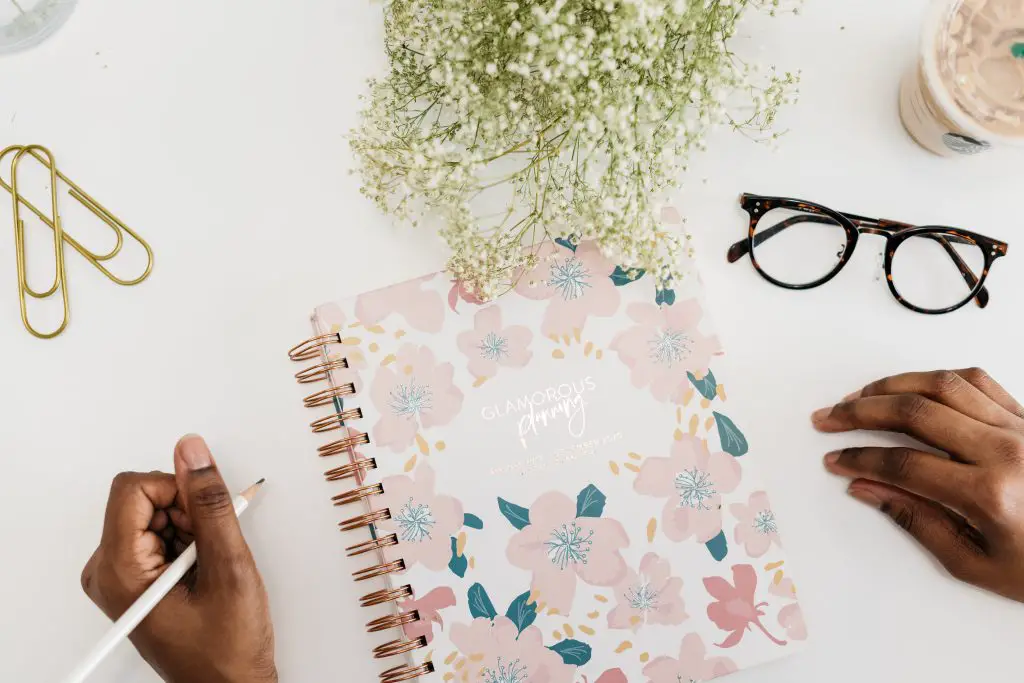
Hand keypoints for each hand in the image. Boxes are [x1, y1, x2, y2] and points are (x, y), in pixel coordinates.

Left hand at [81, 435, 276, 682]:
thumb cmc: (225, 648)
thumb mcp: (228, 568)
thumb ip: (209, 504)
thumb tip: (193, 453)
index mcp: (119, 570)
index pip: (133, 488)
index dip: (177, 491)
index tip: (204, 516)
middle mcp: (109, 571)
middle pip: (144, 499)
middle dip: (187, 513)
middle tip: (210, 552)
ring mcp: (120, 575)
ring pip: (156, 513)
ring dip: (192, 529)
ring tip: (208, 567)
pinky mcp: (134, 577)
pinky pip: (160, 532)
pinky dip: (189, 542)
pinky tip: (203, 571)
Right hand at [813, 368, 1023, 602]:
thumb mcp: (977, 564)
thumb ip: (917, 521)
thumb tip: (868, 488)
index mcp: (990, 493)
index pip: (904, 463)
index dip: (860, 458)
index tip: (835, 460)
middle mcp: (1006, 450)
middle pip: (915, 411)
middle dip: (861, 412)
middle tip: (829, 417)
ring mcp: (1021, 427)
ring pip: (943, 384)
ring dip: (892, 385)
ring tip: (859, 395)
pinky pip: (977, 381)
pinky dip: (938, 377)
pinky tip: (913, 386)